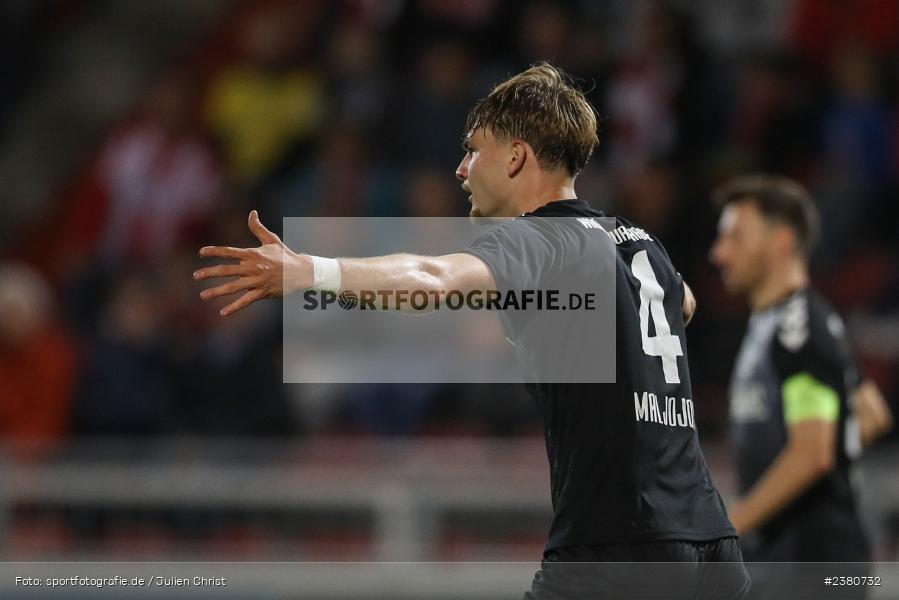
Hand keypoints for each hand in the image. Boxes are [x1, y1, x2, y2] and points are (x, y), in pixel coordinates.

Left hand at [194, 210, 311, 315]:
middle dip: (210, 273)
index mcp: (253, 254)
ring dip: (218, 291)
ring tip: (203, 295)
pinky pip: (246, 301)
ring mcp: (257, 281)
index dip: (214, 251)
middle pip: (227, 270)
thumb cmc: (285, 255)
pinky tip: (223, 312)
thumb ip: (258, 228)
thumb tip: (252, 212)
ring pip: (234, 287)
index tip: (201, 252)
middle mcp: (253, 267)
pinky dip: (235, 307)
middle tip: (196, 276)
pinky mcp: (263, 292)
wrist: (301, 271)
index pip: (229, 252)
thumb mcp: (272, 240)